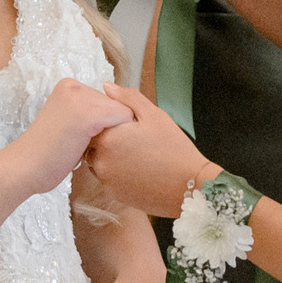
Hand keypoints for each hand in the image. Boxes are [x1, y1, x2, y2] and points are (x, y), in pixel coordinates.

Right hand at [17, 79, 134, 184]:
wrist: (25, 167)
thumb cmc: (47, 154)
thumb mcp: (67, 121)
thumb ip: (88, 113)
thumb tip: (122, 115)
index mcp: (68, 86)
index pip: (107, 99)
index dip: (104, 122)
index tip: (82, 138)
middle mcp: (75, 86)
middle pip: (117, 104)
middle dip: (110, 127)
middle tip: (84, 145)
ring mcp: (82, 98)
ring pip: (123, 112)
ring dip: (114, 133)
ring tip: (87, 148)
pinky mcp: (89, 115)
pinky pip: (124, 119)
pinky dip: (120, 137)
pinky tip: (95, 150)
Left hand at [83, 86, 212, 215]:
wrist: (189, 187)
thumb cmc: (174, 149)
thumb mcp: (155, 116)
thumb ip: (128, 98)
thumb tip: (107, 87)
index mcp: (107, 139)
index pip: (92, 125)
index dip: (107, 122)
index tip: (126, 124)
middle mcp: (101, 161)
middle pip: (93, 144)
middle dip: (108, 139)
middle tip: (134, 139)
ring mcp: (106, 181)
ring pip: (99, 162)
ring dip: (111, 156)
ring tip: (138, 154)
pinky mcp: (115, 195)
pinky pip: (109, 179)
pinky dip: (118, 173)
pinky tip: (139, 169)